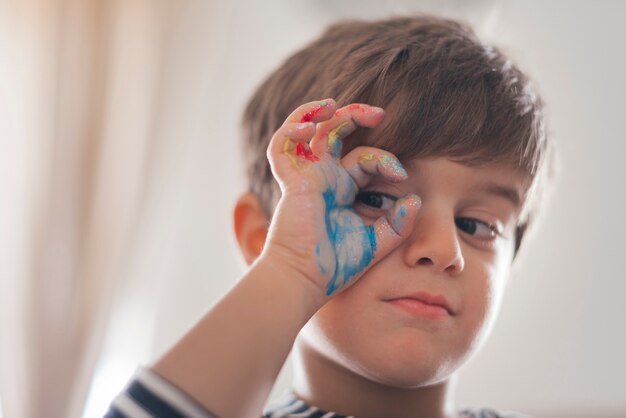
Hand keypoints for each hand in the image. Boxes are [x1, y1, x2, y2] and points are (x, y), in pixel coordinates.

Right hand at [263, 99, 420, 299]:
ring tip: (335, 104)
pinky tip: (312, 125)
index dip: (385, 159)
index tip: (401, 176)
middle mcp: (323, 179)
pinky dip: (292, 128)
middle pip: (336, 134)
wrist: (305, 281)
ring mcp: (306, 177)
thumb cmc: (335, 266)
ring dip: (320, 112)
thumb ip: (396, 224)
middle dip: (356, 117)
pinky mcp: (292, 181)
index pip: (364, 158)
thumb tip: (416, 200)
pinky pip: (282, 145)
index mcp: (341, 190)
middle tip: (380, 113)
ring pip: (309, 130)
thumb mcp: (375, 243)